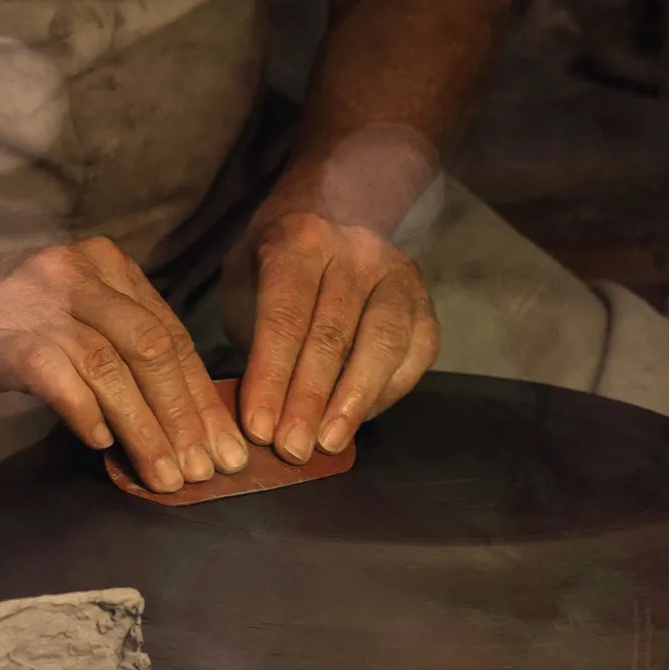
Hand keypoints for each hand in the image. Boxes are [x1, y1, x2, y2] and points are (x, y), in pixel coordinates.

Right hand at [0, 236, 246, 491]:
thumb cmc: (13, 322)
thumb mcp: (78, 316)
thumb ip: (126, 349)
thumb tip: (191, 421)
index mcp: (109, 265)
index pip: (171, 334)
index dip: (202, 396)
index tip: (225, 447)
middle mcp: (79, 272)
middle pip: (152, 348)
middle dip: (184, 416)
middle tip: (203, 470)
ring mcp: (39, 298)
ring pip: (111, 366)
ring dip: (144, 428)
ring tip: (164, 476)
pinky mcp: (2, 331)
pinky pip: (56, 374)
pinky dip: (84, 411)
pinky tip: (102, 444)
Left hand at [222, 210, 436, 460]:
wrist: (325, 221)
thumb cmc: (274, 269)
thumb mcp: (244, 287)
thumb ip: (251, 341)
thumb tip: (261, 414)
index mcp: (301, 242)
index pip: (285, 318)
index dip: (272, 377)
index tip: (259, 428)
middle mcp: (355, 251)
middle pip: (333, 336)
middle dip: (309, 400)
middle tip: (292, 448)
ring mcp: (397, 276)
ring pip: (382, 345)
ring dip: (353, 402)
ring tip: (328, 443)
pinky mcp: (424, 304)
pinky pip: (414, 355)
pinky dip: (386, 394)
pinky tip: (357, 420)